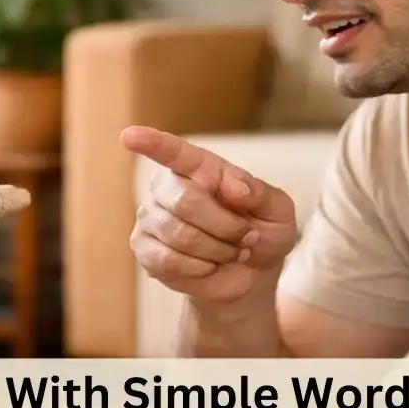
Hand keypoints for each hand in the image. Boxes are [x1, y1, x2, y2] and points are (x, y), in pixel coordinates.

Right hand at [121, 125, 298, 302]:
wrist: (250, 271)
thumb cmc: (263, 231)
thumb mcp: (278, 211)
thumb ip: (261, 194)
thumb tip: (235, 187)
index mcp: (199, 167)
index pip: (172, 151)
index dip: (151, 142)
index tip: (130, 136)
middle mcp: (167, 187)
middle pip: (185, 201)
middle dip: (226, 227)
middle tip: (246, 237)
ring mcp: (150, 217)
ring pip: (180, 235)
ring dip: (217, 251)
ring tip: (231, 252)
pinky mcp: (144, 248)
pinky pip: (168, 260)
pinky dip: (199, 268)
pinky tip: (210, 265)